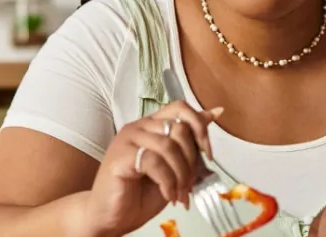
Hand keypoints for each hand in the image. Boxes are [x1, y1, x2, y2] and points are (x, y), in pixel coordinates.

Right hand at [82, 101, 222, 236]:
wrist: (111, 217)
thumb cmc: (139, 193)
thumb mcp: (174, 166)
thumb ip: (190, 141)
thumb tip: (214, 113)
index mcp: (152, 125)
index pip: (180, 107)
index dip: (199, 127)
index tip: (208, 153)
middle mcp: (139, 127)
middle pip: (179, 128)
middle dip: (192, 161)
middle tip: (189, 185)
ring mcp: (127, 139)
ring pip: (169, 146)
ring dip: (181, 175)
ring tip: (179, 193)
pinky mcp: (119, 156)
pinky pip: (154, 162)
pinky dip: (168, 182)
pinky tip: (167, 194)